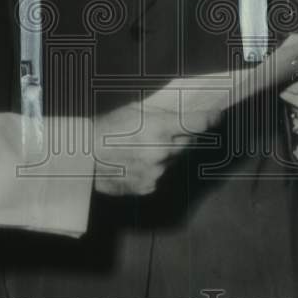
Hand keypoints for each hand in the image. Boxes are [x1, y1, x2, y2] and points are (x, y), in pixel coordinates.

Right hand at [93, 94, 220, 196]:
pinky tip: (135, 162)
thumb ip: (160, 114)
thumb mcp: (132, 111)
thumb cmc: (103, 129)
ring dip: (165, 153)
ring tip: (140, 147)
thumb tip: (183, 113)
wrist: (82, 158)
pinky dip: (152, 168)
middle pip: (186, 143)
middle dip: (180, 136)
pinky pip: (159, 175)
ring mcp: (156, 172)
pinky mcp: (149, 186)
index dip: (210, 118)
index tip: (216, 115)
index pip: (197, 124)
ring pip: (172, 160)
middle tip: (163, 131)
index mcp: (159, 129)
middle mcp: (162, 152)